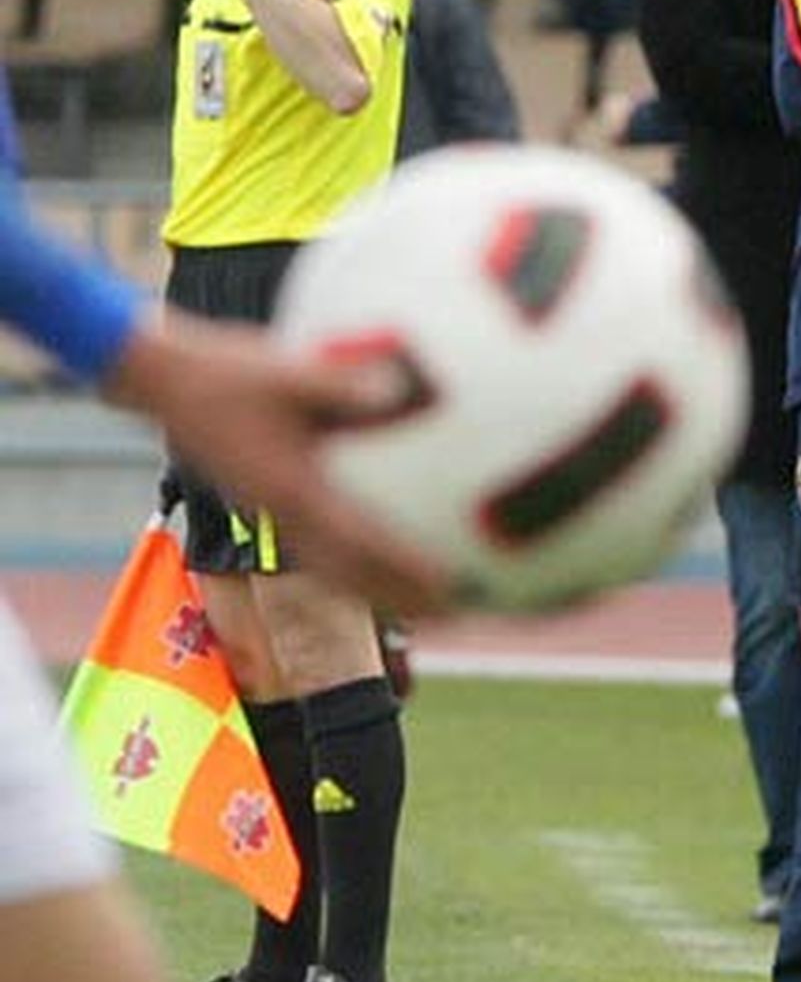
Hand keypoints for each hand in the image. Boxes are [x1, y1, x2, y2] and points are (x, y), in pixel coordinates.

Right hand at [104, 309, 450, 618]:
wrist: (164, 380)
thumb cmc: (225, 370)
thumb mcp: (289, 369)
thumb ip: (343, 384)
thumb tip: (401, 388)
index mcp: (293, 492)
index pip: (360, 547)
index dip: (405, 572)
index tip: (449, 589)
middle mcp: (283, 513)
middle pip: (350, 577)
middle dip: (401, 598)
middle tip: (454, 612)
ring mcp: (271, 512)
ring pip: (332, 570)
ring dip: (376, 589)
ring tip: (422, 603)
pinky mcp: (265, 502)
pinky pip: (316, 547)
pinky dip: (351, 563)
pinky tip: (375, 550)